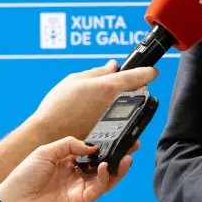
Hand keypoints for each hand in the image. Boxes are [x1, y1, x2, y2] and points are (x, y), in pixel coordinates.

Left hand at [0, 136, 138, 201]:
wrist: (13, 201)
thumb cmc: (24, 176)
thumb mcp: (46, 150)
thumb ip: (70, 144)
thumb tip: (92, 146)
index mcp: (67, 160)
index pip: (92, 151)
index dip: (105, 145)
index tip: (117, 136)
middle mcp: (76, 174)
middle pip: (103, 164)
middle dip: (118, 155)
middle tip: (132, 146)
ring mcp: (79, 188)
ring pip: (106, 177)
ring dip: (117, 167)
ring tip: (126, 157)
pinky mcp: (80, 201)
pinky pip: (98, 189)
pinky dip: (105, 178)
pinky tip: (104, 167)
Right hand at [29, 61, 157, 140]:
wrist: (49, 134)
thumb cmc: (58, 106)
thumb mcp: (75, 79)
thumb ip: (98, 71)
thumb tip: (114, 66)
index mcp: (110, 86)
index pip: (141, 75)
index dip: (149, 71)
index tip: (152, 71)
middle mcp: (117, 104)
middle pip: (143, 91)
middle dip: (139, 86)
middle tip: (127, 86)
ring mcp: (118, 121)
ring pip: (137, 109)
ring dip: (134, 103)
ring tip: (118, 101)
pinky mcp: (114, 135)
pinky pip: (128, 124)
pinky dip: (126, 118)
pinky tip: (115, 116)